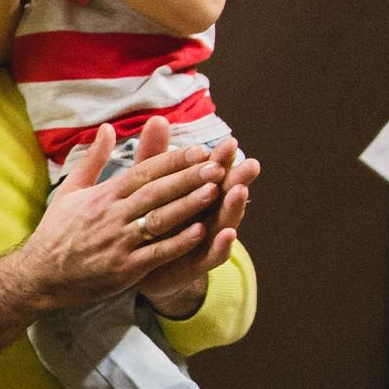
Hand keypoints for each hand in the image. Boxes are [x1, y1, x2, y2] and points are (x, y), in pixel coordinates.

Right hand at [19, 126, 223, 312]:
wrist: (39, 275)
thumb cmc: (56, 231)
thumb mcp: (70, 190)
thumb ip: (93, 159)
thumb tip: (107, 127)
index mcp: (103, 196)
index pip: (143, 172)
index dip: (172, 161)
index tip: (199, 150)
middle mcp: (112, 216)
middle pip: (156, 192)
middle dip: (188, 178)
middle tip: (218, 165)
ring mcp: (118, 243)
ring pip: (159, 220)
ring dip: (188, 205)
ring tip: (215, 192)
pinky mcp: (123, 268)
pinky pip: (156, 253)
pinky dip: (178, 243)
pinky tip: (201, 233)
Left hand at [129, 116, 260, 318]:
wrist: (139, 270)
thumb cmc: (149, 220)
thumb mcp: (149, 186)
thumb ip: (154, 156)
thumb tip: (158, 118)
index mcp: (195, 194)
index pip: (211, 173)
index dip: (220, 159)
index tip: (229, 143)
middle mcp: (205, 215)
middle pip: (224, 194)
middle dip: (237, 179)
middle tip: (249, 164)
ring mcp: (203, 240)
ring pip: (222, 221)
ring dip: (233, 207)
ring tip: (238, 192)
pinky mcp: (196, 264)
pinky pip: (211, 255)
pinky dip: (220, 245)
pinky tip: (228, 234)